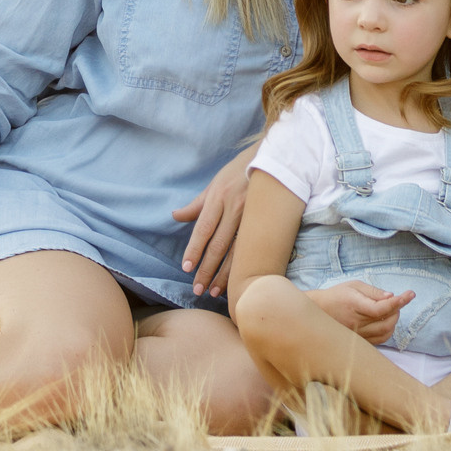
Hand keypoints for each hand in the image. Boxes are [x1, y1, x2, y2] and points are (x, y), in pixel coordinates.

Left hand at [173, 140, 260, 295]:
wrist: (275, 158)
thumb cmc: (240, 171)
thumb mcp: (215, 183)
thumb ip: (197, 204)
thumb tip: (175, 216)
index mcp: (219, 196)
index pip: (204, 229)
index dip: (195, 249)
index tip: (186, 268)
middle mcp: (235, 207)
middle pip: (218, 244)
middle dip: (207, 269)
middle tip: (197, 289)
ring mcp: (253, 215)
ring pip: (237, 251)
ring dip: (225, 274)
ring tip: (214, 292)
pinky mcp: (267, 220)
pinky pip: (253, 248)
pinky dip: (244, 265)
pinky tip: (238, 279)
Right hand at [310, 280, 412, 343]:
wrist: (318, 312)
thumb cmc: (337, 296)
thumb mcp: (354, 286)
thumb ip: (374, 291)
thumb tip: (391, 296)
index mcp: (354, 305)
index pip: (381, 308)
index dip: (399, 302)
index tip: (410, 294)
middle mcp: (356, 322)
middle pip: (386, 322)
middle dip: (398, 310)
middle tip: (398, 301)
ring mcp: (357, 335)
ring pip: (385, 333)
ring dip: (394, 321)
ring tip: (391, 310)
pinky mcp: (358, 341)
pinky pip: (380, 340)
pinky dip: (388, 331)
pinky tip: (385, 321)